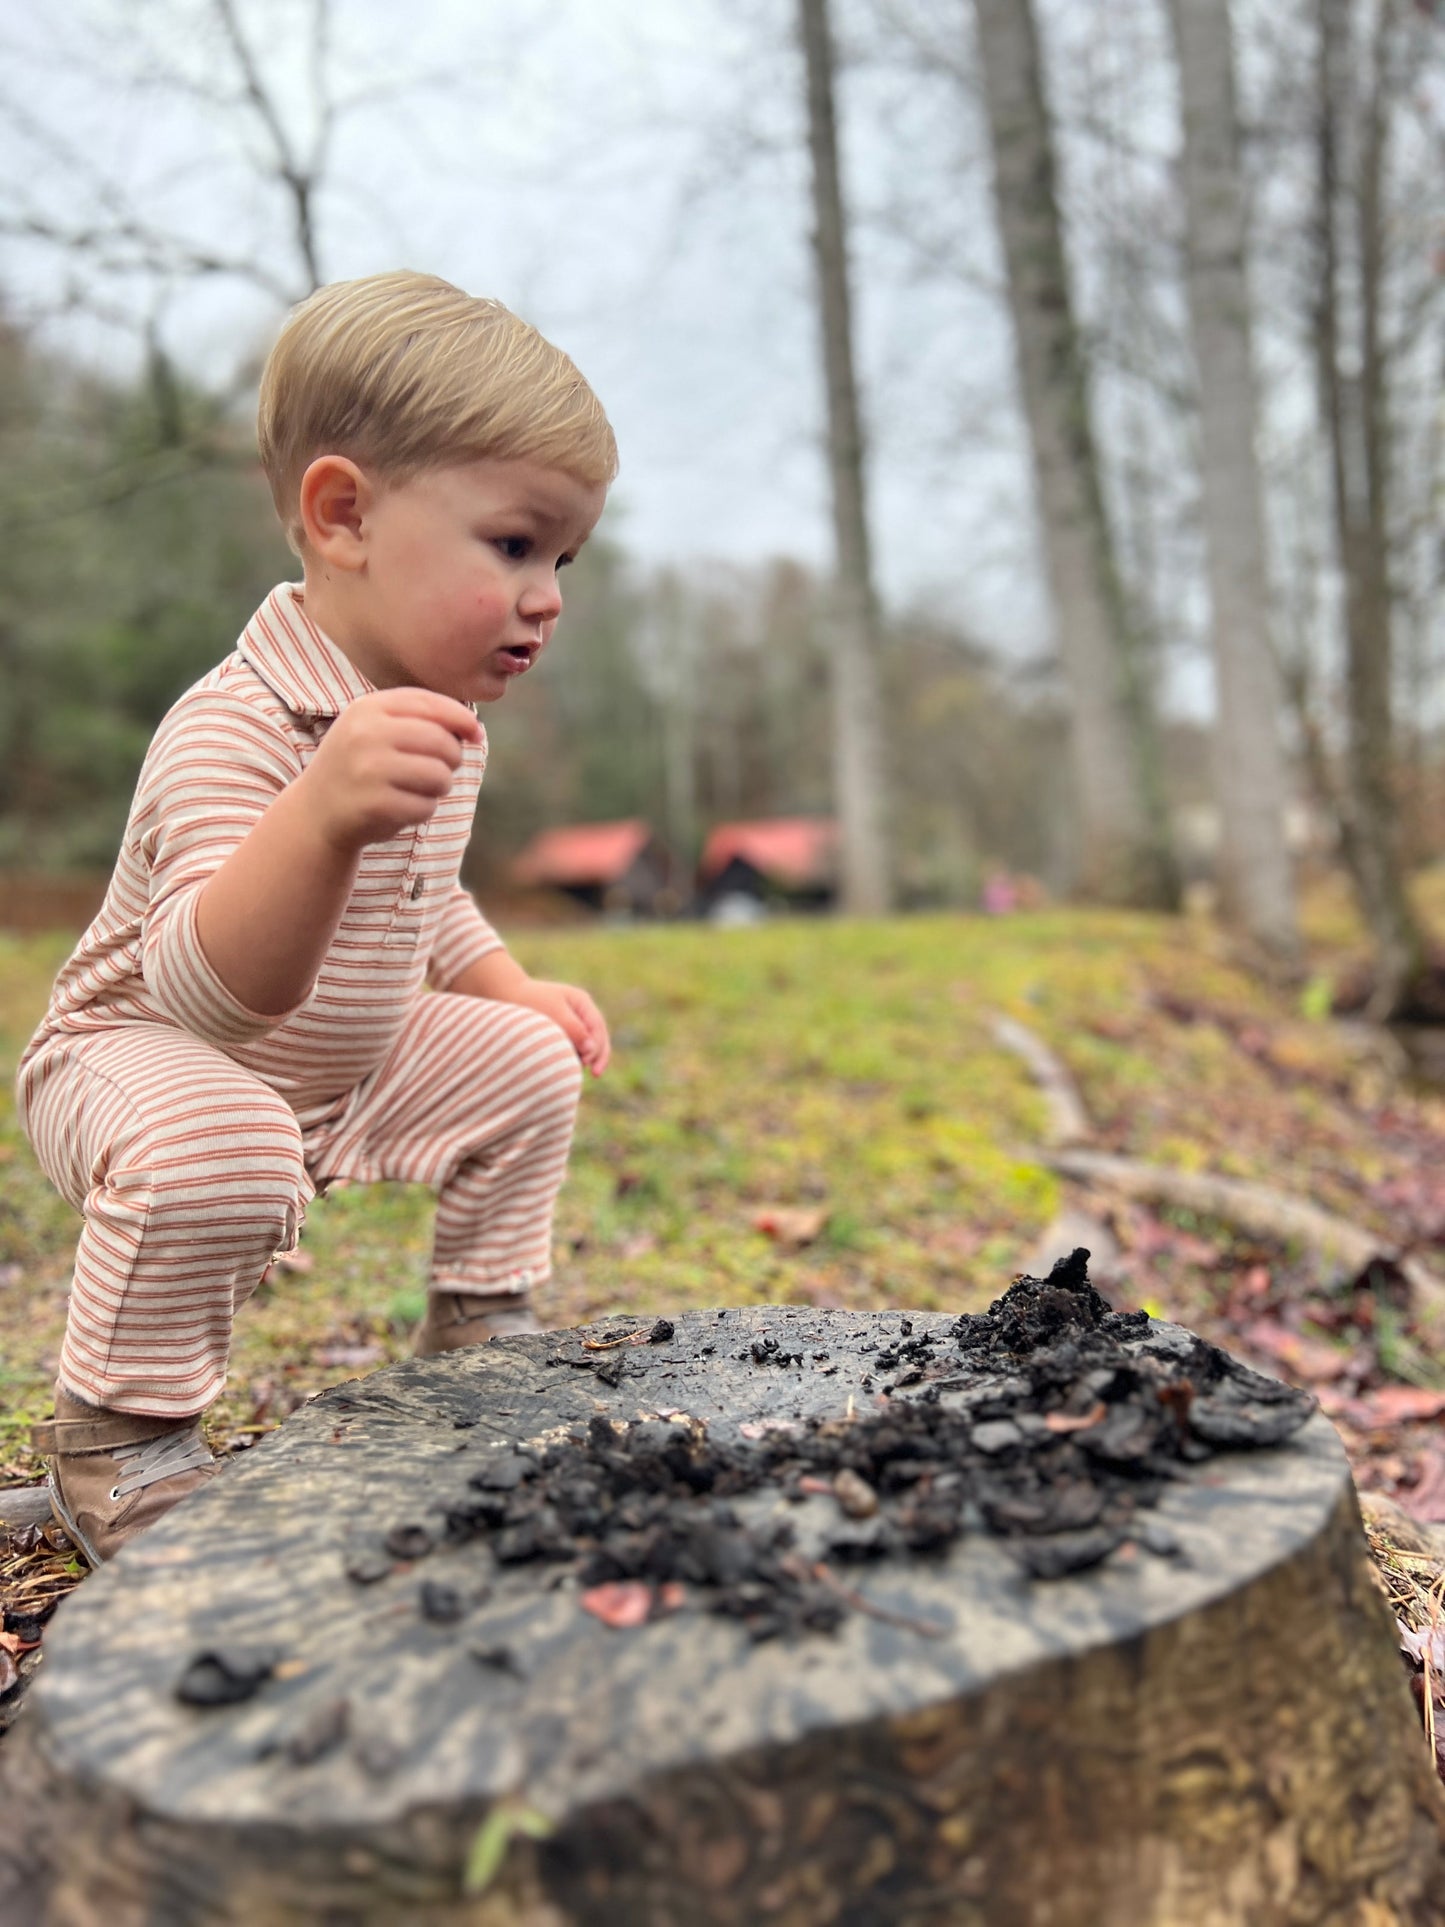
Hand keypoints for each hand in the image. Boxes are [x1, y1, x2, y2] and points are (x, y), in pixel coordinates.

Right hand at [300, 689, 481, 849]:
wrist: (316, 811)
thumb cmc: (360, 766)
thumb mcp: (376, 728)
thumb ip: (419, 719)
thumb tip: (473, 728)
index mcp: (368, 708)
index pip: (430, 704)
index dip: (461, 718)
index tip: (475, 733)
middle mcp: (366, 734)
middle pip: (441, 741)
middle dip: (453, 758)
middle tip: (440, 769)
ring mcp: (368, 770)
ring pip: (439, 775)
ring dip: (440, 786)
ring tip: (420, 788)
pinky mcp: (374, 805)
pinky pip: (426, 806)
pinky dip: (423, 810)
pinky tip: (403, 808)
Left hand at [509, 978, 610, 1076]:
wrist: (506, 995)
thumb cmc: (529, 1001)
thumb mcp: (554, 1012)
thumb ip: (575, 1030)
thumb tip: (592, 1049)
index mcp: (582, 1002)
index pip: (598, 1027)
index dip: (598, 1046)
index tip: (588, 1062)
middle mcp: (580, 1012)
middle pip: (598, 1036)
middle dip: (598, 1056)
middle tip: (596, 1074)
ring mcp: (573, 1022)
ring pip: (588, 1044)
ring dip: (587, 1058)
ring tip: (578, 1072)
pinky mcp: (563, 1032)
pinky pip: (575, 1047)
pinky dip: (575, 1057)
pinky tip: (568, 1067)